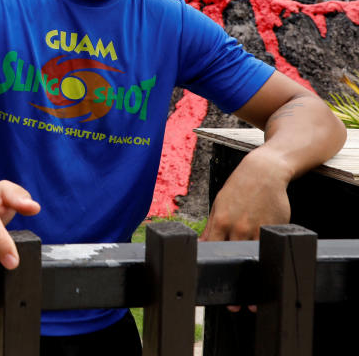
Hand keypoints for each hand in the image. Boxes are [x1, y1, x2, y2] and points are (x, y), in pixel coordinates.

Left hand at [200, 148, 292, 311]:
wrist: (263, 172)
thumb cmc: (238, 189)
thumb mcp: (219, 206)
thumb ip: (212, 228)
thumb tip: (202, 248)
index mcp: (220, 221)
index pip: (213, 252)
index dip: (212, 271)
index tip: (211, 287)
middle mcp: (239, 227)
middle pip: (234, 261)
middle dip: (234, 284)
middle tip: (233, 306)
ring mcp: (259, 228)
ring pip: (254, 260)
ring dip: (253, 280)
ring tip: (252, 301)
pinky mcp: (276, 228)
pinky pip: (270, 249)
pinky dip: (268, 263)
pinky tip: (267, 276)